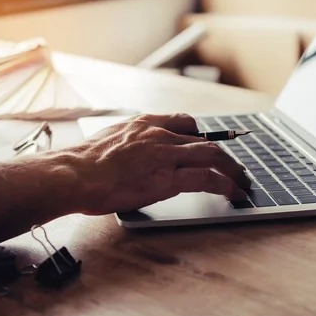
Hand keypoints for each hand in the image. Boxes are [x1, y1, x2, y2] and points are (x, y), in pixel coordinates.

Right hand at [66, 113, 250, 214]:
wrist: (74, 174)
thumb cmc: (82, 164)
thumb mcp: (108, 142)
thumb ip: (127, 144)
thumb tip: (131, 156)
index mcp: (143, 124)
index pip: (183, 122)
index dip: (200, 135)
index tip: (207, 145)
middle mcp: (159, 134)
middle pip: (203, 139)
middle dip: (223, 154)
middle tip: (234, 167)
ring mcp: (166, 154)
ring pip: (212, 155)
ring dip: (232, 169)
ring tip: (242, 182)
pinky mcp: (168, 178)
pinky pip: (207, 178)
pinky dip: (226, 185)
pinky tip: (234, 194)